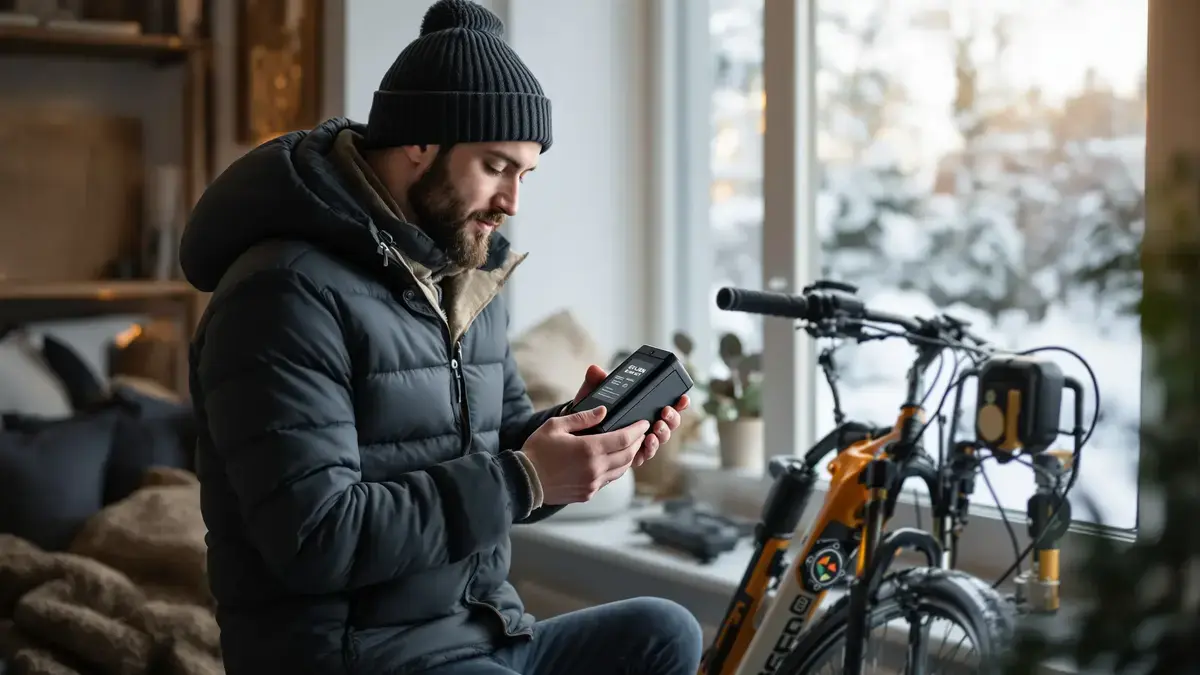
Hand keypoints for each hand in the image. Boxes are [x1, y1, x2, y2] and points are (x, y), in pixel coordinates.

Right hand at [522, 407, 650, 504]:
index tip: (644, 423)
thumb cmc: (537, 451)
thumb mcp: (556, 425)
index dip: (637, 430)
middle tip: (639, 433)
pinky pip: (608, 481)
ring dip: (628, 457)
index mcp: (589, 449)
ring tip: (629, 446)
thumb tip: (603, 411)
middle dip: (637, 443)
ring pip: (621, 470)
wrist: (524, 481)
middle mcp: (595, 468)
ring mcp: (592, 483)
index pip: (624, 438)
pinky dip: (615, 469)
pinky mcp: (587, 493)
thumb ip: (582, 417)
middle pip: (628, 455)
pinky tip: (611, 461)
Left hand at [572, 365, 690, 468]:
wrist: (576, 433)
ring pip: (661, 438)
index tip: (682, 398)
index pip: (667, 403)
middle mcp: (645, 424)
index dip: (678, 402)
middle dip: (672, 418)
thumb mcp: (593, 395)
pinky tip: (647, 442)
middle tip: (665, 413)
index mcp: (642, 407)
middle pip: (669, 422)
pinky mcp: (632, 454)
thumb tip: (595, 370)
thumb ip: (595, 382)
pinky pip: (646, 453)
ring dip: (662, 433)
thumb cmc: (589, 412)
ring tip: (656, 428)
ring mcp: (641, 440)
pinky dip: (649, 448)